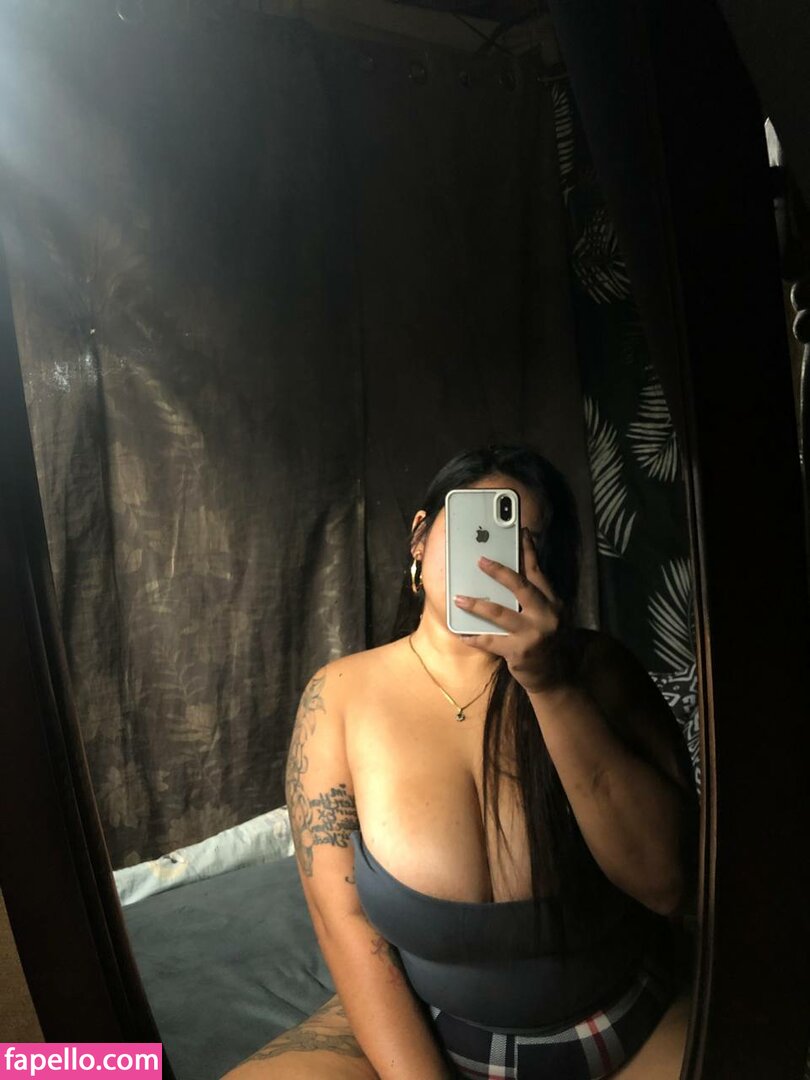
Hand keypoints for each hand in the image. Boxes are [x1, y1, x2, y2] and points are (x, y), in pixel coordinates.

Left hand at [453, 528, 580, 693]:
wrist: (554, 677)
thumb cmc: (545, 641)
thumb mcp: (547, 616)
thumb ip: (533, 598)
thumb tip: (508, 575)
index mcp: (553, 602)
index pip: (538, 572)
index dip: (528, 551)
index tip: (521, 532)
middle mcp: (546, 615)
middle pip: (521, 587)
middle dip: (499, 572)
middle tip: (480, 561)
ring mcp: (534, 634)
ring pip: (500, 613)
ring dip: (477, 605)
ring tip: (459, 598)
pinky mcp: (520, 652)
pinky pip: (491, 641)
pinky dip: (474, 637)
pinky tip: (462, 634)